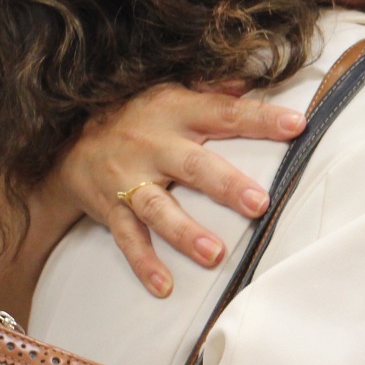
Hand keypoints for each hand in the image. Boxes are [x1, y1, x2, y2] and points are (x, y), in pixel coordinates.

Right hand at [55, 84, 304, 295]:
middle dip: (226, 185)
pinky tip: (164, 286)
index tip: (297, 126)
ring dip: (186, 233)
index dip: (260, 118)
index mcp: (175, 112)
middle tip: (258, 204)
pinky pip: (128, 238)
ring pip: (159, 208)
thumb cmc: (135, 115)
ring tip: (214, 254)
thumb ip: (213, 87)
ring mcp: (129, 179)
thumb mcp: (170, 92)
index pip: (225, 113)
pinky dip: (144, 263)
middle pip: (193, 165)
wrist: (68, 141)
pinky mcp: (111, 208)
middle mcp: (153, 144)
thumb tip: (254, 78)